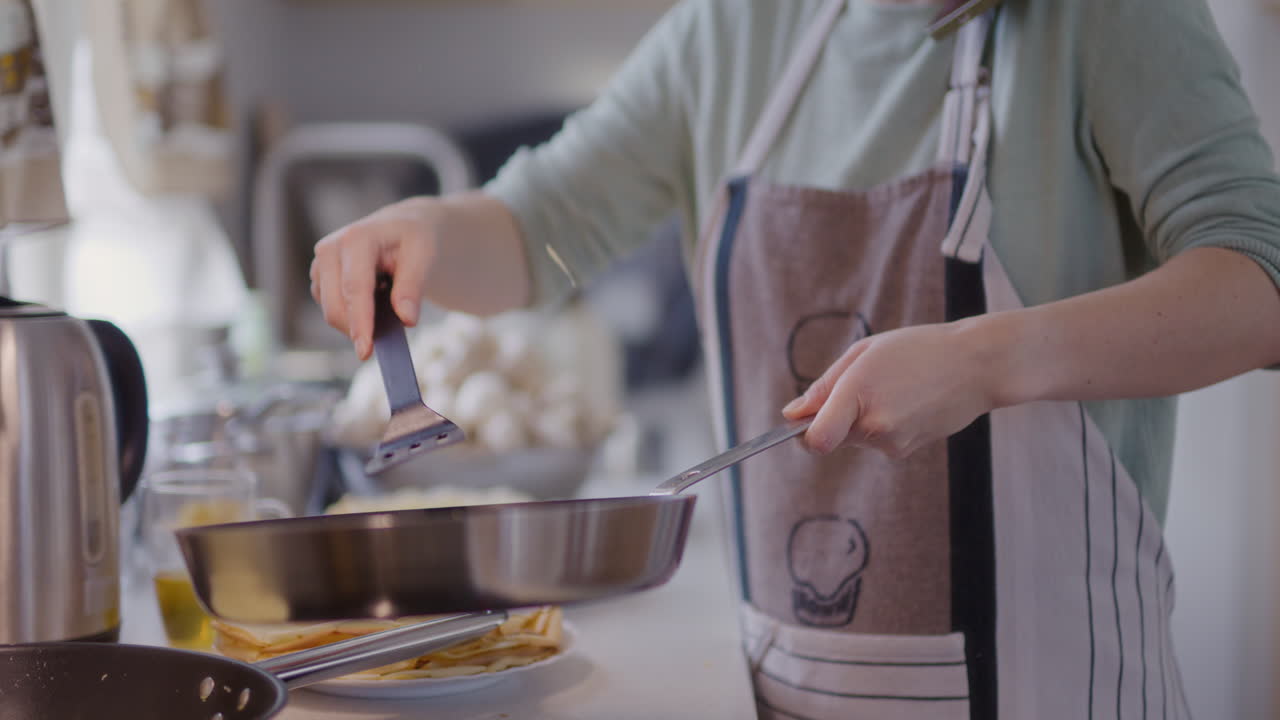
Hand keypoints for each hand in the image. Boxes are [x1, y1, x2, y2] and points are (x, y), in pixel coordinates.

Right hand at [310, 197, 439, 359]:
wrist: (401, 229)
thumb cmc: (414, 240)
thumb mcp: (424, 255)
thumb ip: (413, 287)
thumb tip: (406, 319)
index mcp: (356, 238)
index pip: (355, 288)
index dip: (360, 322)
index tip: (366, 351)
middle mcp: (330, 249)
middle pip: (335, 306)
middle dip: (358, 329)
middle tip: (387, 341)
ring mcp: (320, 265)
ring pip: (331, 312)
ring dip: (357, 321)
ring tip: (386, 303)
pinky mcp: (320, 280)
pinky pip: (332, 310)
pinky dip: (353, 316)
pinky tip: (374, 302)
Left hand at [782, 320, 1009, 457]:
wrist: (977, 365)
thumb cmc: (919, 349)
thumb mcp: (865, 353)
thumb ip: (824, 387)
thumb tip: (791, 415)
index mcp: (858, 394)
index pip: (816, 440)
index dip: (802, 435)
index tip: (801, 421)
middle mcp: (875, 426)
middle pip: (831, 437)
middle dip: (835, 417)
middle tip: (864, 384)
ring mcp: (893, 442)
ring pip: (855, 439)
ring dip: (861, 419)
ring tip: (893, 387)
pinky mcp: (906, 450)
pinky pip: (877, 441)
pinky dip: (882, 424)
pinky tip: (907, 401)